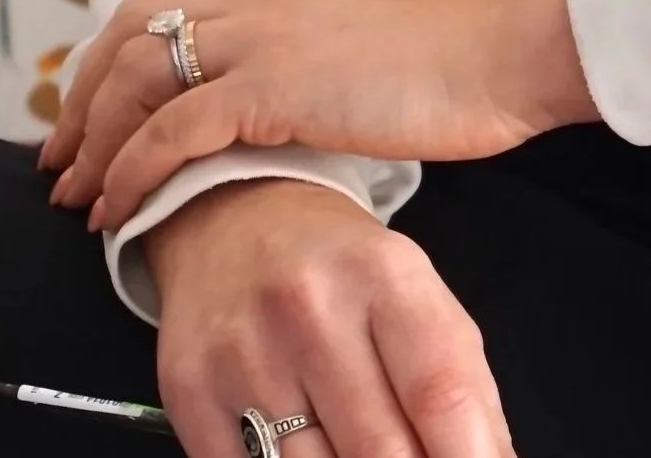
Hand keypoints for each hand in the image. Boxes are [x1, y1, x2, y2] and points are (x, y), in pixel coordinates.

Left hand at [45, 0, 595, 232]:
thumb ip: (310, 50)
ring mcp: (263, 36)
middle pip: (132, 28)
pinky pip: (174, 127)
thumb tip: (282, 93)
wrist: (498, 54)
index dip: (116, 50)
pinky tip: (119, 208)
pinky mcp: (274, 86)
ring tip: (77, 196)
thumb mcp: (361, 37)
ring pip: (139, 73)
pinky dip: (133, 169)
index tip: (92, 103)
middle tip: (59, 159)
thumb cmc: (451, 60)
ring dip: (94, 139)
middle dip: (82, 95)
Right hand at [146, 177, 512, 457]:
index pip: (441, 392)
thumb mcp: (415, 294)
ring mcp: (244, 354)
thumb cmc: (341, 270)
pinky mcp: (189, 393)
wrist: (231, 215)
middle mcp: (311, 309)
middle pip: (382, 451)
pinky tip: (304, 452)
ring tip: (359, 449)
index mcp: (385, 275)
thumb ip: (460, 383)